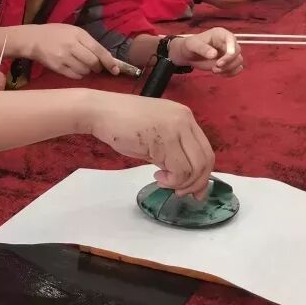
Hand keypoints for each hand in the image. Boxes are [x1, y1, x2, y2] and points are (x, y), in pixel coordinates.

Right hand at [10, 23, 121, 78]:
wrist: (32, 39)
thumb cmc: (54, 33)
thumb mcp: (72, 31)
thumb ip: (87, 42)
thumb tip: (104, 57)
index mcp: (78, 34)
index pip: (98, 50)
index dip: (109, 61)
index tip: (116, 69)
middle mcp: (72, 45)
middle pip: (93, 62)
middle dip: (98, 67)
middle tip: (96, 66)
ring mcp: (64, 57)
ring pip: (85, 70)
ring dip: (88, 71)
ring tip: (83, 66)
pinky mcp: (57, 67)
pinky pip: (75, 75)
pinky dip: (79, 74)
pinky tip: (75, 69)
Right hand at [86, 92, 214, 197]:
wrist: (100, 112)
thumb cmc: (120, 123)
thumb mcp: (155, 134)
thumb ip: (171, 149)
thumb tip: (183, 176)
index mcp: (184, 116)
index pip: (206, 150)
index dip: (203, 174)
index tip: (194, 190)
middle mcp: (184, 120)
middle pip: (206, 159)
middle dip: (196, 182)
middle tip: (180, 192)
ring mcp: (175, 128)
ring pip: (195, 167)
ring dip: (181, 183)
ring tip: (163, 182)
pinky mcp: (164, 139)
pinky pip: (179, 169)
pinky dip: (172, 180)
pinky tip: (157, 177)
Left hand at [168, 28, 242, 75]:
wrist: (189, 55)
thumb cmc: (191, 46)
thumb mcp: (193, 45)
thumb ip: (202, 48)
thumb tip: (214, 54)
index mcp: (220, 34)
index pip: (231, 38)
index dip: (231, 48)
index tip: (225, 57)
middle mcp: (227, 42)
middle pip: (237, 51)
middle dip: (228, 61)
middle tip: (216, 66)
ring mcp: (229, 53)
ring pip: (238, 61)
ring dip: (228, 68)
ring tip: (214, 70)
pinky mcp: (229, 63)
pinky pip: (236, 69)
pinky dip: (229, 73)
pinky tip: (218, 73)